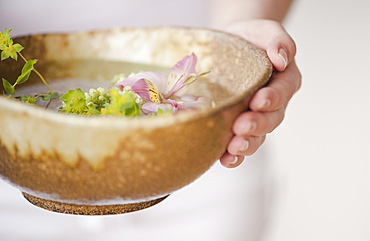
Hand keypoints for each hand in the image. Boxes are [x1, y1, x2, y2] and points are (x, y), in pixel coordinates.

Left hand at [219, 19, 301, 167]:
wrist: (229, 48)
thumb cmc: (250, 40)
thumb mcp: (265, 32)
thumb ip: (278, 41)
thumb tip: (281, 58)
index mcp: (283, 81)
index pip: (283, 91)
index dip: (273, 99)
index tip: (258, 101)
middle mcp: (272, 104)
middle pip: (271, 120)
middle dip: (257, 125)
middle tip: (241, 127)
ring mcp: (255, 117)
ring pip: (257, 137)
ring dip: (246, 145)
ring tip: (234, 148)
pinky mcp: (236, 127)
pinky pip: (239, 145)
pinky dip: (234, 156)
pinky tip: (225, 159)